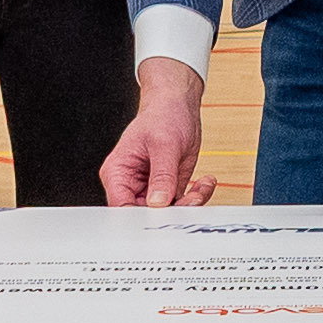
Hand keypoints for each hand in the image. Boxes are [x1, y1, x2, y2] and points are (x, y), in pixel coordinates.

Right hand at [102, 62, 213, 206]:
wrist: (177, 105)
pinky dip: (197, 197)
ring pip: (167, 213)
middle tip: (191, 199)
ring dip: (189, 204)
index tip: (163, 216)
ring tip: (201, 188)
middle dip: (172, 211)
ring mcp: (151, 187)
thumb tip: (158, 203)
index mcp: (118, 172)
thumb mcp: (163, 144)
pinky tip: (205, 183)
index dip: (139, 217)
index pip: (121, 207)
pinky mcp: (169, 187)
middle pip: (146, 215)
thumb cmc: (162, 115)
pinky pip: (182, 203)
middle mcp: (132, 184)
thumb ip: (162, 175)